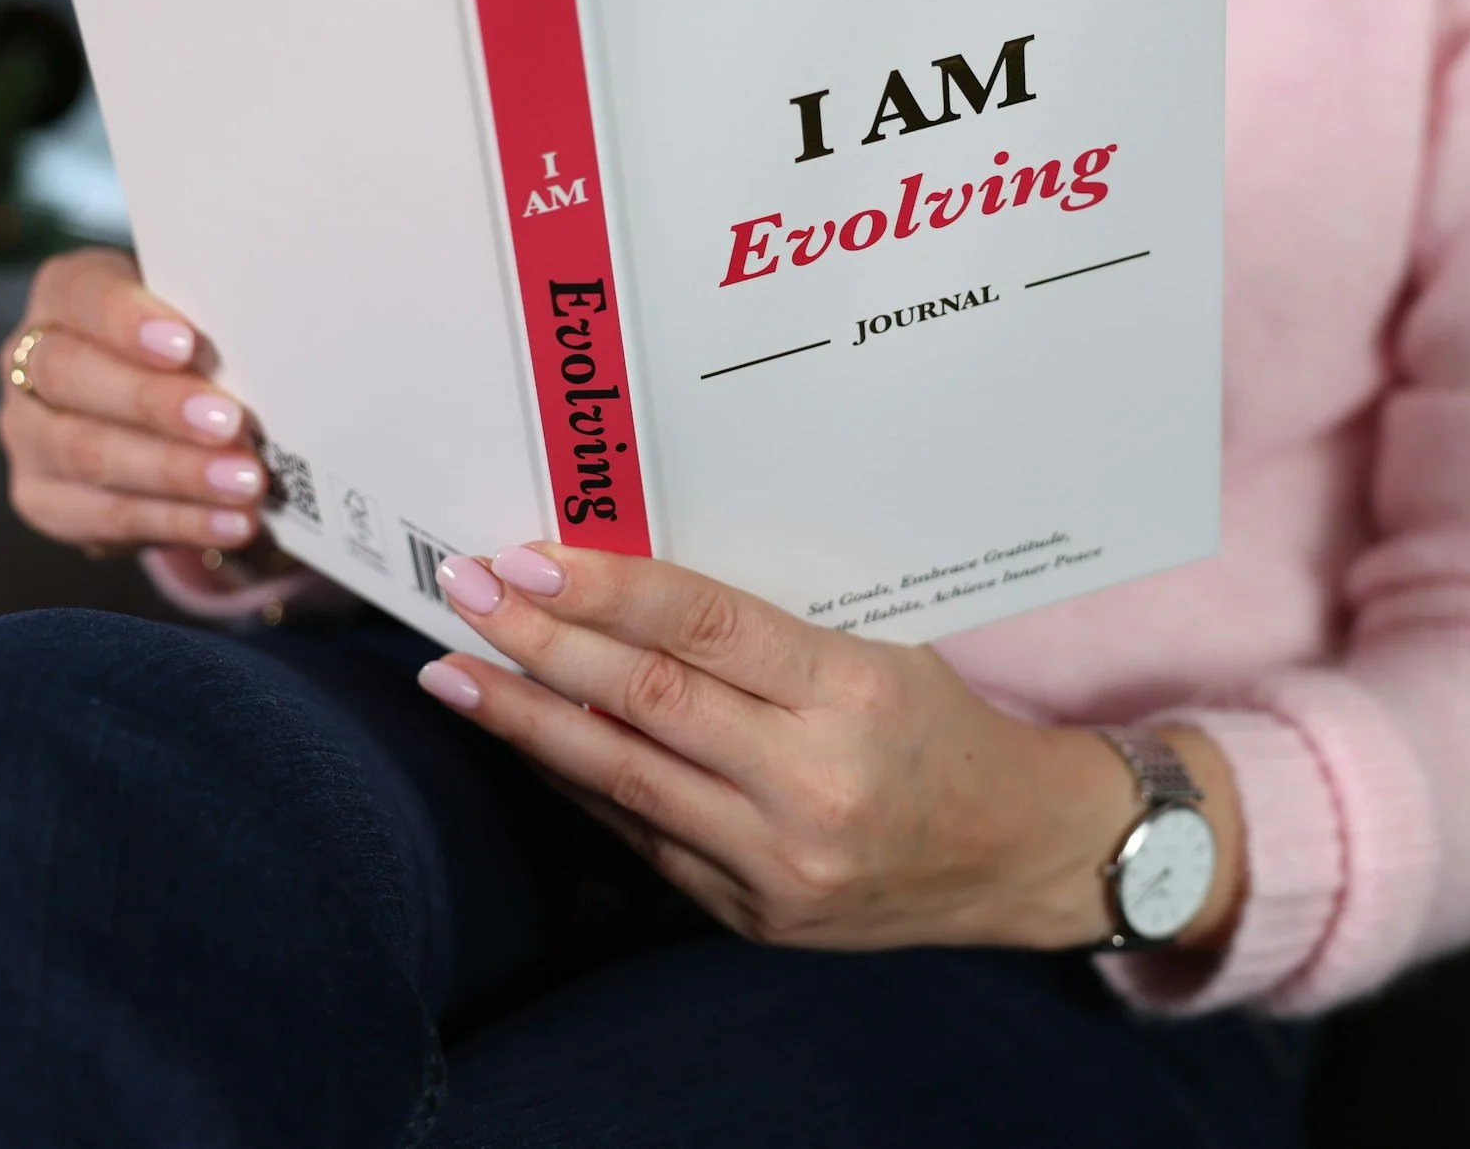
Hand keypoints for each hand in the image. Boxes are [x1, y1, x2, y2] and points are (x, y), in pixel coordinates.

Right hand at [0, 248, 268, 557]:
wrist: (150, 405)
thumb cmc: (183, 344)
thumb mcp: (189, 312)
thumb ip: (208, 316)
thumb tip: (268, 337)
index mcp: (63, 294)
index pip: (82, 296)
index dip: (128, 320)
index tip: (185, 344)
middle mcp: (27, 362)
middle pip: (74, 379)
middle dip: (156, 404)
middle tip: (230, 424)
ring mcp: (26, 434)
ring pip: (89, 454)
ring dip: (176, 474)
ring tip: (244, 483)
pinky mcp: (42, 498)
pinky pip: (106, 517)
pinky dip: (177, 522)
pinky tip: (231, 523)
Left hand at [414, 545, 1242, 951]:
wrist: (1017, 854)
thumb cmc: (941, 725)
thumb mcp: (876, 646)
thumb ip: (756, 630)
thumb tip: (618, 580)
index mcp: (854, 694)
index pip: (705, 629)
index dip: (607, 590)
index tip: (527, 555)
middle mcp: (812, 785)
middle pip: (645, 703)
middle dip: (539, 644)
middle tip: (464, 592)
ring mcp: (777, 863)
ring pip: (621, 777)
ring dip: (525, 720)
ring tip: (452, 673)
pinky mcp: (751, 914)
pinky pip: (640, 832)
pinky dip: (575, 779)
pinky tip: (524, 736)